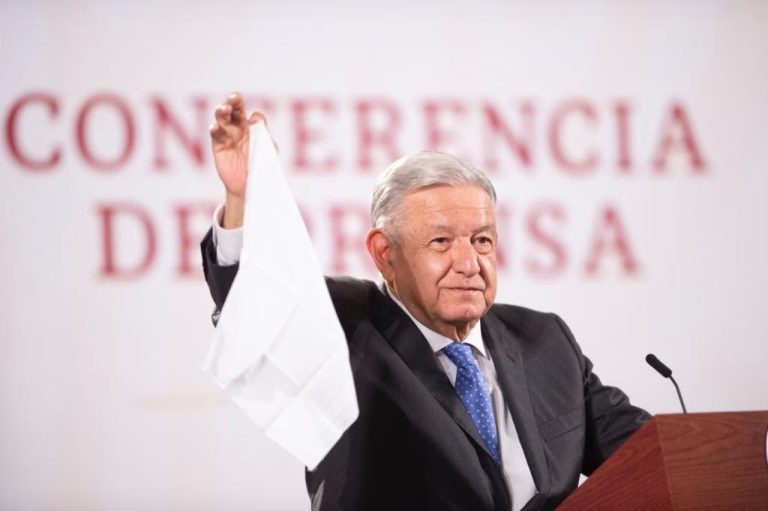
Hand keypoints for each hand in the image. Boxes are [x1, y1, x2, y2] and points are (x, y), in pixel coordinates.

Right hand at [209, 92, 263, 227]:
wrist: (250, 186)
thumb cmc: (261, 167)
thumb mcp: (267, 149)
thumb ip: (263, 133)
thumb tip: (256, 116)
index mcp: (250, 127)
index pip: (249, 113)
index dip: (251, 113)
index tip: (254, 120)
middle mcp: (237, 128)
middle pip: (234, 110)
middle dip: (233, 101)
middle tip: (234, 97)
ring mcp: (227, 136)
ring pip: (222, 119)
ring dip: (222, 112)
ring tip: (223, 109)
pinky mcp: (218, 146)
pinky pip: (215, 135)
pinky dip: (215, 130)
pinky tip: (215, 127)